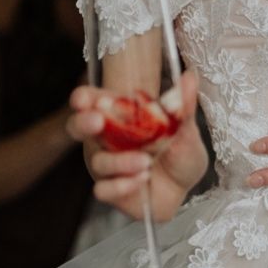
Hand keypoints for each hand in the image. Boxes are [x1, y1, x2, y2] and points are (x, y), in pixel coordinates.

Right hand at [69, 69, 206, 223]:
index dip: (84, 98)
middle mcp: (106, 139)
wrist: (186, 188)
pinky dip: (122, 185)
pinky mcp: (109, 190)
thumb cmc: (180, 153)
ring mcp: (105, 165)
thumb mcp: (186, 129)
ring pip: (98, 160)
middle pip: (78, 126)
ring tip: (147, 163)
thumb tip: (189, 76)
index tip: (86, 99)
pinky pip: (103, 189)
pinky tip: (142, 179)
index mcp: (121, 117)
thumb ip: (184, 106)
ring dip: (120, 161)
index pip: (93, 101)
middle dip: (83, 122)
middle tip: (97, 121)